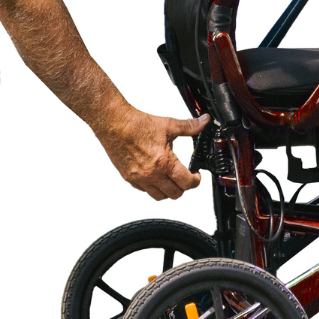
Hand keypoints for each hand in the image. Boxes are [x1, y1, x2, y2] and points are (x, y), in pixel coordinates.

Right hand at [93, 107, 209, 199]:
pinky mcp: (129, 178)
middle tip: (185, 177)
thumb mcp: (168, 125)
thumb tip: (203, 122)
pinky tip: (154, 176)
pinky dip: (152, 187)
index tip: (196, 175)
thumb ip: (189, 126)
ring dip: (168, 190)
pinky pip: (144, 191)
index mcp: (164, 162)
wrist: (114, 125)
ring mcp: (140, 179)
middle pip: (175, 194)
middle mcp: (152, 174)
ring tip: (171, 179)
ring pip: (159, 196)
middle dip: (183, 187)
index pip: (187, 183)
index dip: (195, 180)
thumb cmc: (137, 125)